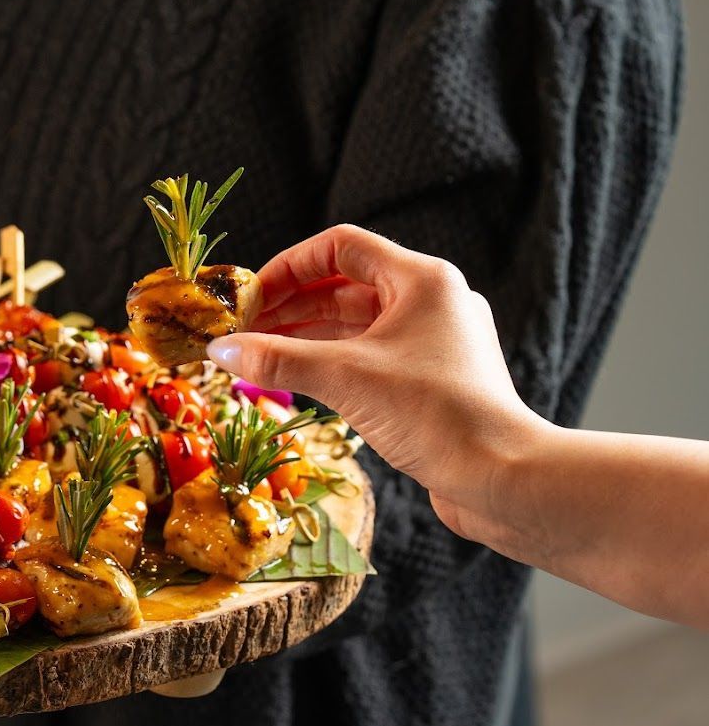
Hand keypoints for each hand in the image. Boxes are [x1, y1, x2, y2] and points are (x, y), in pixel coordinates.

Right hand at [207, 225, 546, 542]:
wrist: (505, 478)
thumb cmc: (436, 414)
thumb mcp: (345, 378)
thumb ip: (277, 360)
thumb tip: (220, 351)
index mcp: (421, 280)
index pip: (341, 247)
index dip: (288, 266)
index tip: (250, 296)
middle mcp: (432, 301)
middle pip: (344, 286)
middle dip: (289, 307)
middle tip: (243, 330)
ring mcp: (434, 342)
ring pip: (355, 325)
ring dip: (305, 337)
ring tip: (258, 356)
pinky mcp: (432, 380)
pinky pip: (369, 357)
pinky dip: (330, 363)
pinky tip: (296, 381)